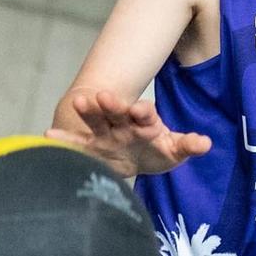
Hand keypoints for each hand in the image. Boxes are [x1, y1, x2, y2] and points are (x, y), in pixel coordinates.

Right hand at [48, 89, 210, 178]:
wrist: (135, 159)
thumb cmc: (156, 150)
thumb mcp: (174, 149)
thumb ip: (187, 145)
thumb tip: (206, 144)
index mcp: (144, 122)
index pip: (144, 114)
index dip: (143, 111)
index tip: (142, 108)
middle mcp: (123, 124)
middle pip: (117, 112)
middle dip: (112, 105)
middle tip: (104, 96)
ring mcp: (106, 134)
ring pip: (96, 120)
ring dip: (88, 112)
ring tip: (78, 102)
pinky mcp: (92, 147)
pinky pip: (78, 143)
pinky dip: (64, 138)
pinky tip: (49, 135)